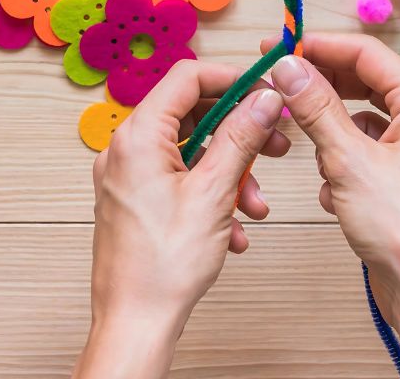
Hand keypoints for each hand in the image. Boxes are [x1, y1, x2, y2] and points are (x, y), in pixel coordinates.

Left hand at [74, 60, 288, 378]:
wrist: (135, 323)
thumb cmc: (162, 266)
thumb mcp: (215, 192)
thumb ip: (241, 137)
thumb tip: (263, 99)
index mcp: (137, 136)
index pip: (186, 77)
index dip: (231, 79)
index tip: (265, 91)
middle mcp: (125, 150)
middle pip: (191, 115)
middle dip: (238, 133)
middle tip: (274, 145)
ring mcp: (127, 177)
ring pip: (190, 152)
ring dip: (230, 172)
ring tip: (254, 205)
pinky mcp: (134, 201)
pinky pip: (179, 180)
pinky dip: (210, 194)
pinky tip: (232, 229)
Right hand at [266, 33, 399, 377]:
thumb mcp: (349, 161)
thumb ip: (316, 108)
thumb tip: (290, 67)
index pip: (367, 54)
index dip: (320, 46)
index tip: (281, 46)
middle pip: (366, 83)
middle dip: (322, 90)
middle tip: (281, 86)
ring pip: (363, 120)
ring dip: (332, 134)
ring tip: (312, 153)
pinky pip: (367, 152)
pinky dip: (343, 164)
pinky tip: (333, 192)